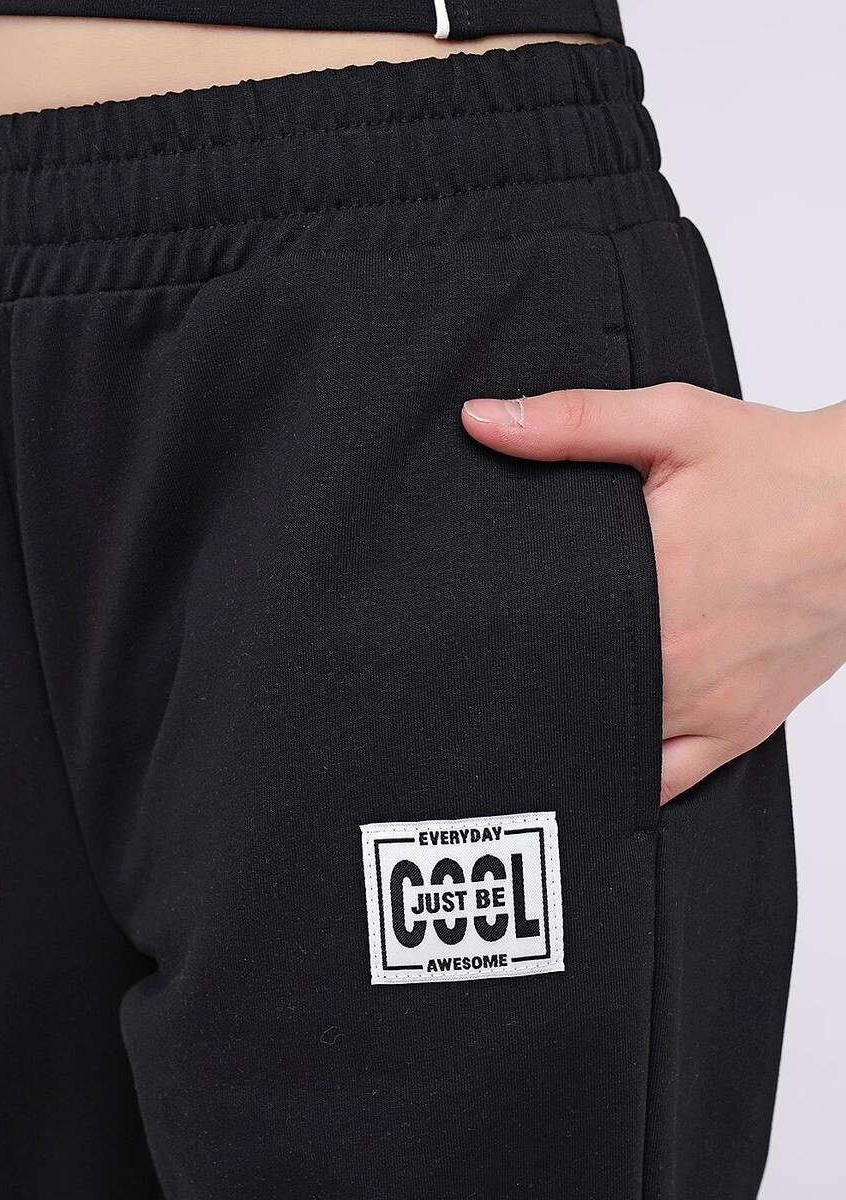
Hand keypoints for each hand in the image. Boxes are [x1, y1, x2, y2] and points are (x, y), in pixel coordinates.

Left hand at [461, 384, 845, 803]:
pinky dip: (633, 769)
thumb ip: (573, 423)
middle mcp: (678, 656)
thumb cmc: (784, 472)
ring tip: (553, 690)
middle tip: (508, 655)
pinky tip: (605, 740)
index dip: (496, 636)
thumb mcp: (675, 424)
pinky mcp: (741, 727)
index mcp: (653, 583)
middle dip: (532, 675)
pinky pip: (668, 779)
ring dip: (576, 720)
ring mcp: (711, 703)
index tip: (472, 627)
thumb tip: (486, 422)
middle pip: (566, 690)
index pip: (537, 632)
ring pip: (609, 742)